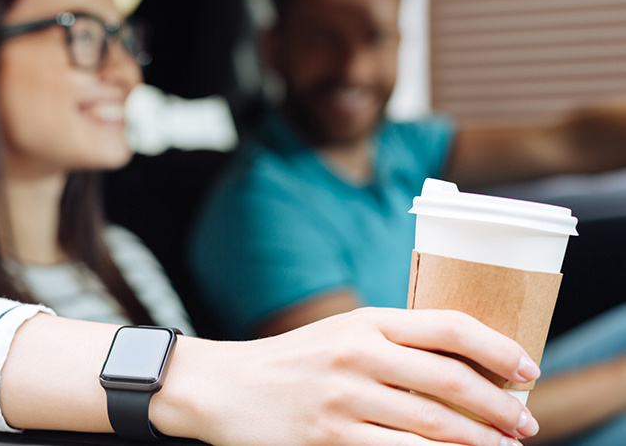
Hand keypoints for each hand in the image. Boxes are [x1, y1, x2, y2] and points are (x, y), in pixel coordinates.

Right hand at [153, 308, 540, 444]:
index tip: (527, 369)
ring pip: (433, 424)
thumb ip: (391, 341)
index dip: (497, 348)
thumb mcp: (339, 333)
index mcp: (364, 321)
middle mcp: (358, 353)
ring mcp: (344, 398)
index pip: (447, 325)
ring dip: (479, 440)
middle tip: (525, 422)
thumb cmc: (291, 361)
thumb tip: (459, 363)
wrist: (226, 387)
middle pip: (450, 379)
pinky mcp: (330, 438)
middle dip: (500, 406)